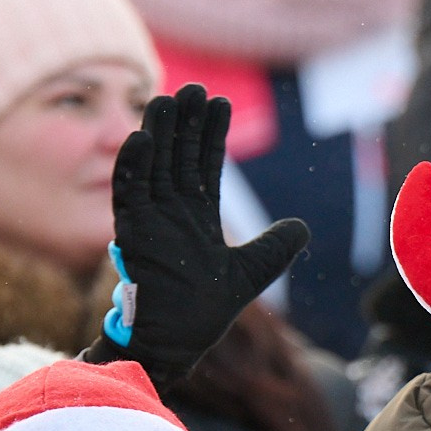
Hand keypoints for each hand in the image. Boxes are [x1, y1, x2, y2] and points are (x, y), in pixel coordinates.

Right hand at [87, 85, 309, 386]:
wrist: (177, 342)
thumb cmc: (204, 312)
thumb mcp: (251, 272)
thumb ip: (274, 248)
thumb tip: (301, 228)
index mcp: (197, 216)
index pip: (205, 164)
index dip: (211, 134)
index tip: (219, 103)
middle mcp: (171, 212)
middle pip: (178, 156)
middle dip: (186, 123)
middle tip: (194, 89)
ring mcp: (150, 220)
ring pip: (153, 165)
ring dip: (159, 133)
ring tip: (167, 99)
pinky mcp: (131, 233)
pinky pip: (128, 193)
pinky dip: (133, 165)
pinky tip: (140, 138)